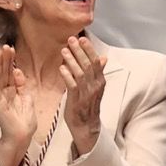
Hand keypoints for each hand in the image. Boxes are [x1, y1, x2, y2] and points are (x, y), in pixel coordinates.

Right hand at [0, 46, 35, 165]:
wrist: (21, 137)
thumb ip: (22, 86)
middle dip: (5, 59)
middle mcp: (4, 93)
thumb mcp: (27, 99)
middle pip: (4, 72)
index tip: (12, 49)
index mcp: (12, 91)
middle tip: (5, 46)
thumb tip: (18, 72)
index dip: (11, 61)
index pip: (10, 72)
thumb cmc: (24, 122)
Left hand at [60, 35, 107, 155]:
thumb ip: (98, 72)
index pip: (96, 62)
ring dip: (72, 60)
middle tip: (72, 39)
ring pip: (80, 73)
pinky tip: (61, 67)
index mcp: (100, 81)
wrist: (86, 126)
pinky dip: (67, 75)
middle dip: (80, 51)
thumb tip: (103, 57)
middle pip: (88, 65)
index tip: (82, 39)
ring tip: (64, 50)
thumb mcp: (96, 87)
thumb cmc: (89, 105)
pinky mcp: (76, 100)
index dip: (89, 50)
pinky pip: (72, 85)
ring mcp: (86, 93)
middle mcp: (95, 86)